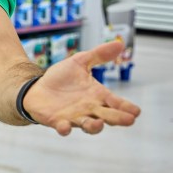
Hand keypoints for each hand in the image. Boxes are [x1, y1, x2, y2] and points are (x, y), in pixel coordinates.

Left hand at [24, 41, 140, 135]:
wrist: (36, 88)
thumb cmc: (60, 78)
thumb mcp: (79, 62)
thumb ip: (98, 55)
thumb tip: (120, 43)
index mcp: (97, 96)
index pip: (117, 103)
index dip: (127, 108)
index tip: (136, 111)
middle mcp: (89, 109)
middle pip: (108, 117)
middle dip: (118, 119)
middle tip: (129, 120)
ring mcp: (74, 117)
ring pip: (88, 126)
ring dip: (94, 127)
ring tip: (99, 123)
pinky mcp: (57, 121)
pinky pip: (63, 128)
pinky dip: (64, 129)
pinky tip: (64, 127)